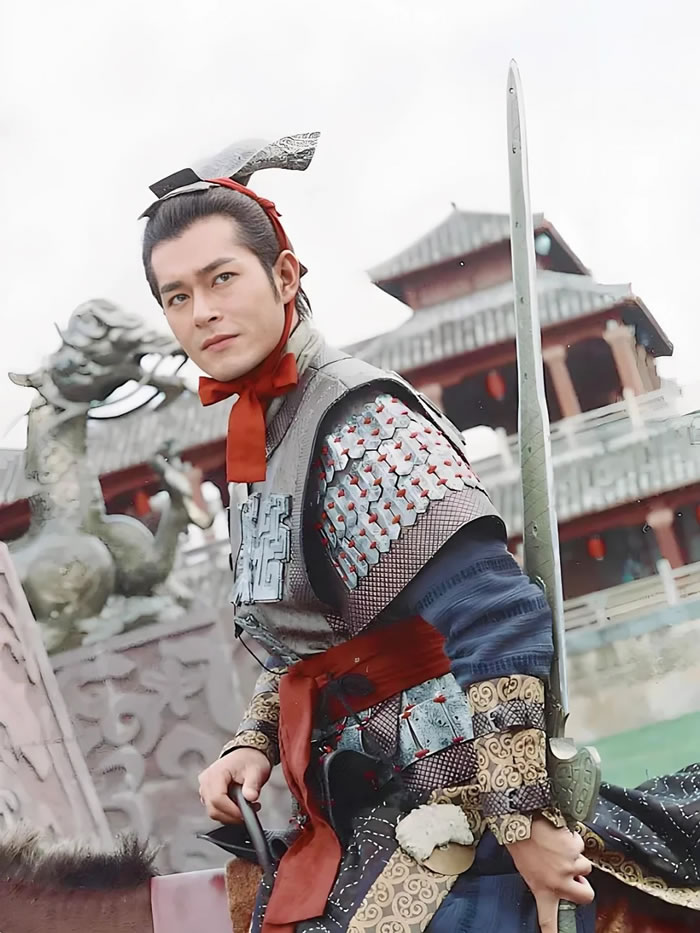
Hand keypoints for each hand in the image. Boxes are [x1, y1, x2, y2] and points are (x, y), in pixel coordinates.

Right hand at [198, 747, 271, 823]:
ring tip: (247, 806)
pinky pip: (215, 809)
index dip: (231, 811)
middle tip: (249, 811)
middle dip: (232, 815)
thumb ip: (252, 784)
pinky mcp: (208, 794)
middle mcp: (206, 781)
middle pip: (213, 809)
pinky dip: (227, 812)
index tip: (245, 814)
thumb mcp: (256, 770)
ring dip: (230, 815)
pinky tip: (239, 805)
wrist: (246, 754)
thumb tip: (251, 797)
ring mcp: (205, 788)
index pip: (217, 799)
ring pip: (214, 812)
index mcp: (216, 773)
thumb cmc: (249, 760)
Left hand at [506, 816, 593, 931]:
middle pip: (586, 896)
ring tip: (558, 847)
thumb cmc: (520, 843)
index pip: (549, 919)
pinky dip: (572, 840)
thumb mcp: (527, 870)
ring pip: (585, 866)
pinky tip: (559, 834)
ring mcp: (569, 866)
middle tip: (574, 875)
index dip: (554, 932)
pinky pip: (580, 846)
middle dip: (583, 885)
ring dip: (575, 858)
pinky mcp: (575, 849)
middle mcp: (559, 882)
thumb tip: (555, 883)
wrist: (521, 820)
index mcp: (542, 889)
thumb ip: (543, 881)